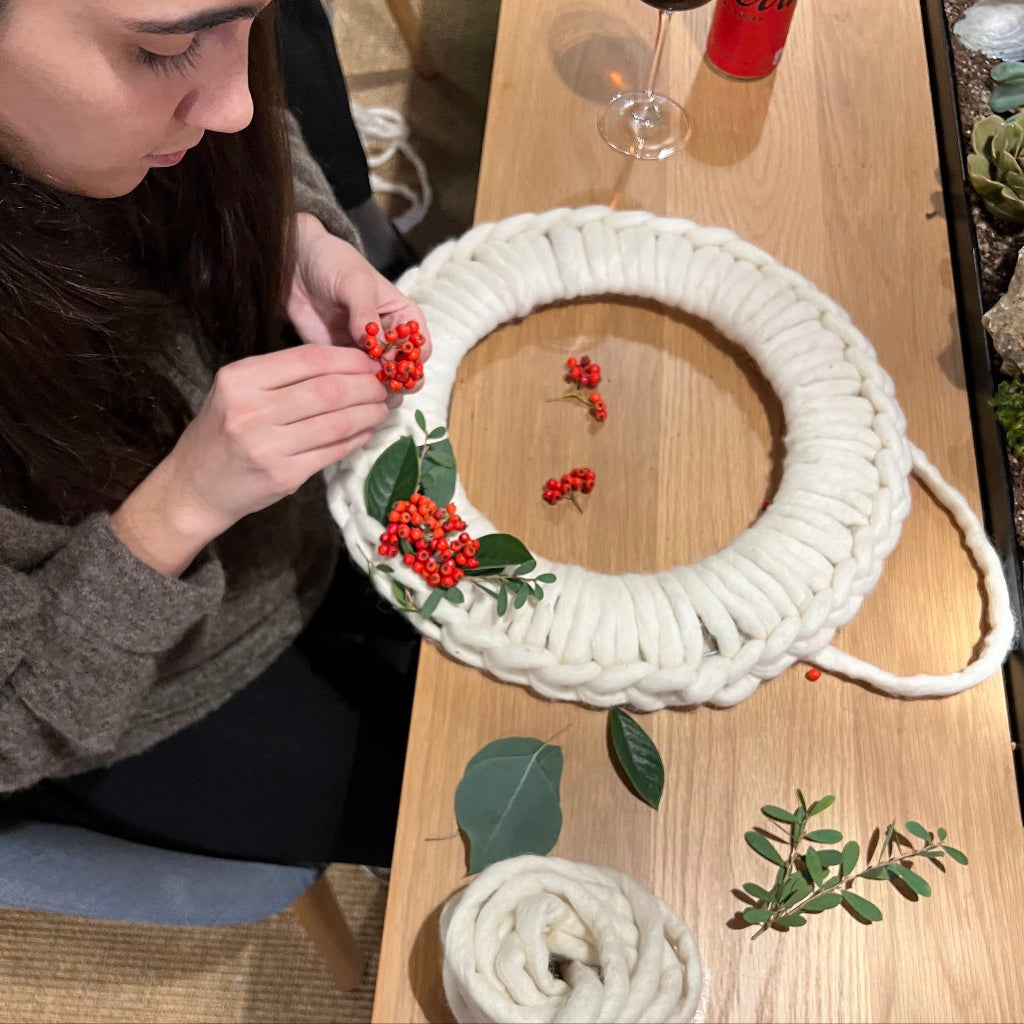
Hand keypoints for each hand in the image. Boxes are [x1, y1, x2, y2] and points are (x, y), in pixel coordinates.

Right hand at [111, 345, 385, 575]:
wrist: (195, 486)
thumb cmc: (223, 431)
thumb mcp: (239, 391)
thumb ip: (284, 376)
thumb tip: (348, 364)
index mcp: (241, 379)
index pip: (309, 359)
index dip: (349, 359)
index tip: (371, 361)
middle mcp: (252, 411)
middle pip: (329, 390)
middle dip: (366, 386)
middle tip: (383, 386)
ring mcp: (268, 447)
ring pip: (337, 423)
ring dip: (368, 413)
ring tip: (381, 408)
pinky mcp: (284, 476)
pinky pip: (333, 452)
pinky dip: (357, 438)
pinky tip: (366, 430)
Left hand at [287, 214, 431, 381]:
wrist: (296, 264)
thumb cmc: (334, 264)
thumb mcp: (355, 283)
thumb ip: (366, 314)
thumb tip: (374, 345)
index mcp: (404, 318)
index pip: (421, 349)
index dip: (412, 361)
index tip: (394, 363)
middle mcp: (391, 339)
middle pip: (407, 372)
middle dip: (399, 382)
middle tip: (381, 382)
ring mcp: (367, 353)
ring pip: (383, 384)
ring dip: (377, 391)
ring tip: (362, 386)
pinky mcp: (343, 361)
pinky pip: (354, 383)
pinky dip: (354, 390)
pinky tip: (346, 387)